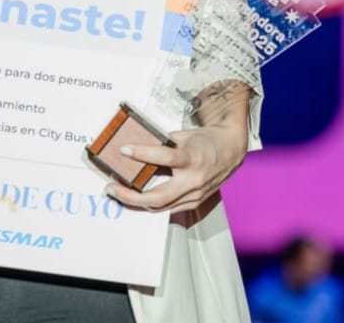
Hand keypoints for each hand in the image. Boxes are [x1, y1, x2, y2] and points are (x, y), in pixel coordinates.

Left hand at [104, 86, 249, 213]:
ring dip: (136, 202)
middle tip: (112, 187)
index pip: (164, 157)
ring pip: (161, 206)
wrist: (231, 150)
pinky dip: (150, 204)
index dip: (141, 153)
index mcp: (192, 158)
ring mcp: (195, 194)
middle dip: (131, 196)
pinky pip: (168, 207)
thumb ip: (162, 143)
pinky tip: (135, 198)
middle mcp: (194, 180)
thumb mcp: (184, 136)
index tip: (123, 148)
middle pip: (159, 196)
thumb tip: (136, 145)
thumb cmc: (207, 141)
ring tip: (117, 193)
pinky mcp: (194, 202)